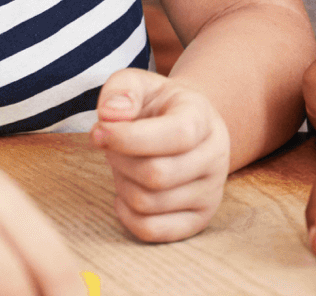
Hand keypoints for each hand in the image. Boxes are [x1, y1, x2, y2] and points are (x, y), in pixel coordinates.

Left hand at [88, 69, 229, 242]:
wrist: (189, 127)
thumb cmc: (158, 107)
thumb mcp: (141, 84)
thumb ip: (122, 88)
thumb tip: (111, 115)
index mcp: (203, 118)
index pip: (176, 135)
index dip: (130, 137)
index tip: (99, 131)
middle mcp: (216, 156)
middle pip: (157, 174)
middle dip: (120, 161)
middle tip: (111, 147)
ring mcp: (211, 191)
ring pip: (149, 203)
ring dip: (122, 185)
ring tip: (125, 166)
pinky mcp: (199, 218)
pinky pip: (152, 230)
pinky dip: (127, 215)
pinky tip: (126, 192)